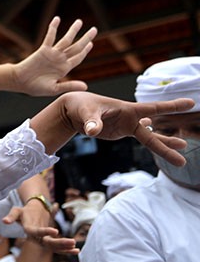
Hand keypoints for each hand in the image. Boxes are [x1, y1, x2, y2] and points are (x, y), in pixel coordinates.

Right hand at [4, 202, 77, 253]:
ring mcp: (43, 241)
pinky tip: (76, 251)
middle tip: (72, 242)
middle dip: (60, 243)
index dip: (45, 232)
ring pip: (54, 247)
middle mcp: (36, 238)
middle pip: (48, 243)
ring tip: (76, 248)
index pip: (37, 233)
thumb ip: (11, 216)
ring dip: (65, 248)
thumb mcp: (16, 211)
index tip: (55, 231)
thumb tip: (4, 221)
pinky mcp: (49, 242)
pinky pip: (58, 248)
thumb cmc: (24, 211)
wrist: (31, 213)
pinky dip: (67, 250)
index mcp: (29, 230)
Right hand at [13, 17, 96, 95]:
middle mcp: (60, 59)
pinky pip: (50, 37)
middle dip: (86, 38)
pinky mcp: (43, 50)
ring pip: (66, 40)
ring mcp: (52, 54)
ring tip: (79, 21)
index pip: (78, 57)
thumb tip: (86, 86)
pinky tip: (57, 19)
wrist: (20, 81)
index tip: (91, 43)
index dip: (85, 51)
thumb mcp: (54, 89)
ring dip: (73, 31)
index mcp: (64, 69)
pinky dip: (53, 28)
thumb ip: (69, 85)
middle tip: (94, 29)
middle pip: (76, 47)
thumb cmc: (35, 87)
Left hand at [32, 91, 193, 165]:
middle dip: (168, 141)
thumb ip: (92, 122)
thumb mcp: (86, 113)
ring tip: (181, 159)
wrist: (73, 110)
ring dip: (164, 145)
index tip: (191, 102)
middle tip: (186, 147)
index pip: (153, 108)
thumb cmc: (80, 106)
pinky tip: (165, 145)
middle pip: (154, 131)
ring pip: (150, 137)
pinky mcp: (121, 131)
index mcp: (127, 109)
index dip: (172, 106)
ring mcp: (127, 125)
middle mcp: (130, 117)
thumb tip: (93, 131)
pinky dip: (152, 142)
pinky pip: (140, 138)